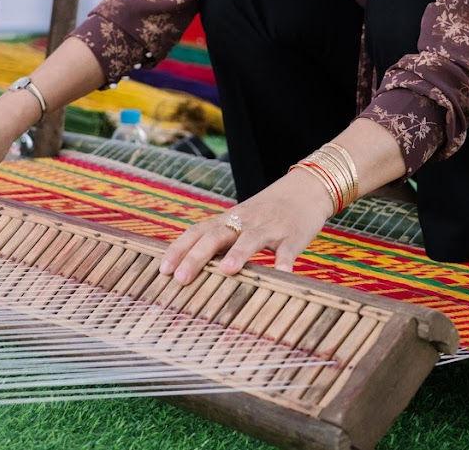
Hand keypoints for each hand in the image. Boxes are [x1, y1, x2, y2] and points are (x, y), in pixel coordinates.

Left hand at [158, 170, 332, 284]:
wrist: (306, 189)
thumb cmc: (267, 213)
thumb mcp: (239, 222)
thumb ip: (219, 240)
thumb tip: (190, 266)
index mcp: (228, 220)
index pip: (197, 232)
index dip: (179, 249)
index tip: (163, 270)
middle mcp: (244, 222)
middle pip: (215, 236)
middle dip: (197, 257)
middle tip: (180, 278)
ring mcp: (269, 228)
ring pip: (250, 239)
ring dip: (238, 254)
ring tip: (226, 270)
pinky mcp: (292, 236)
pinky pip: (287, 250)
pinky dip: (284, 262)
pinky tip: (281, 275)